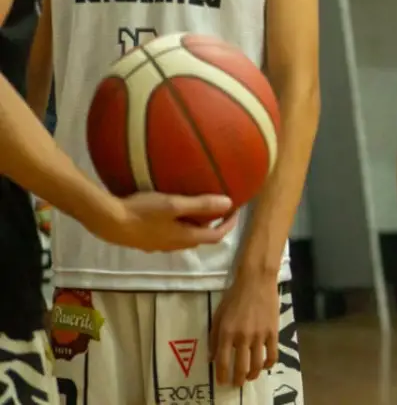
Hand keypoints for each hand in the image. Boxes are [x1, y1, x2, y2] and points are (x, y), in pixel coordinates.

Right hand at [88, 192, 235, 251]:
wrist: (107, 222)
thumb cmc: (142, 212)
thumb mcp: (174, 204)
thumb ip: (201, 204)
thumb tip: (229, 203)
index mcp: (186, 238)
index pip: (216, 236)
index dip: (229, 224)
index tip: (236, 210)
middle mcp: (175, 246)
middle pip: (201, 237)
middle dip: (213, 223)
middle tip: (218, 206)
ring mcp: (159, 246)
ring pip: (185, 236)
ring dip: (195, 224)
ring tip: (197, 207)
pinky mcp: (146, 242)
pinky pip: (170, 235)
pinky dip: (179, 225)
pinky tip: (171, 213)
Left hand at [210, 273, 279, 386]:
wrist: (256, 281)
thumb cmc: (234, 297)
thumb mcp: (218, 316)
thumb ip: (214, 338)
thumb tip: (212, 358)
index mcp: (226, 333)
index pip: (223, 363)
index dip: (222, 376)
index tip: (222, 382)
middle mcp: (243, 337)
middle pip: (241, 368)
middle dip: (238, 380)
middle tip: (237, 383)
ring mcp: (259, 335)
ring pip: (257, 365)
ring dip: (253, 375)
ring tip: (250, 377)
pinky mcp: (273, 332)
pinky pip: (272, 354)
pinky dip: (268, 364)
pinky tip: (265, 365)